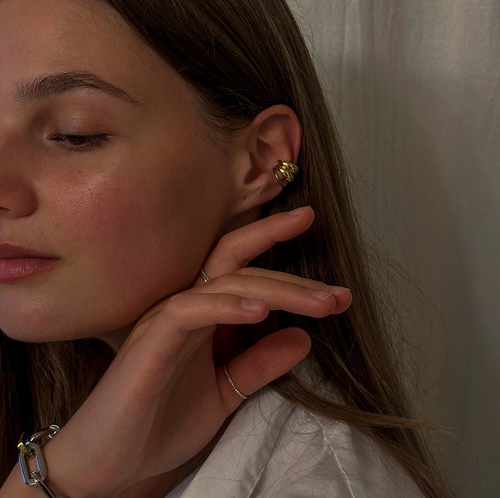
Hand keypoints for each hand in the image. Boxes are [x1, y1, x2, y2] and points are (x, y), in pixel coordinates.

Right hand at [46, 206, 351, 496]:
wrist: (111, 464)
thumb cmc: (160, 424)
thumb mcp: (225, 392)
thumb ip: (258, 364)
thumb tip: (302, 339)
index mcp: (203, 316)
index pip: (244, 271)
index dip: (279, 254)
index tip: (322, 255)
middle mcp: (186, 307)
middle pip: (242, 268)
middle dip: (294, 275)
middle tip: (341, 293)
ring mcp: (166, 320)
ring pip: (226, 284)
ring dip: (278, 290)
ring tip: (322, 304)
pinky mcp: (150, 341)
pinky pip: (190, 310)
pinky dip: (227, 306)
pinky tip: (262, 311)